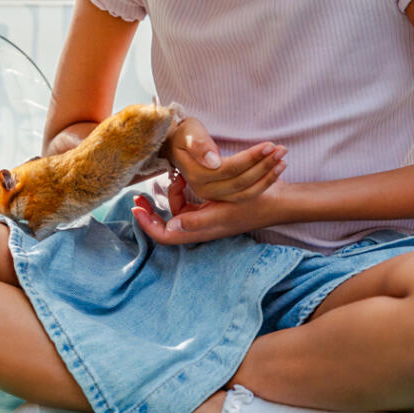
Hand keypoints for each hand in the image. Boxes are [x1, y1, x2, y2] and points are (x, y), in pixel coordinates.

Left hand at [131, 181, 285, 244]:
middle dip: (151, 211)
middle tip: (139, 197)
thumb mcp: (222, 212)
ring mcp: (205, 217)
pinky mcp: (211, 207)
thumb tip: (169, 226)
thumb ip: (196, 220)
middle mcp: (199, 227)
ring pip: (177, 210)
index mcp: (200, 231)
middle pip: (166, 224)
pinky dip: (182, 191)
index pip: (165, 236)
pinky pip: (189, 202)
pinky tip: (182, 177)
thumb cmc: (252, 207)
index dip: (148, 225)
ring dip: (169, 195)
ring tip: (172, 177)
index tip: (136, 209)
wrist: (277, 200)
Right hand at [164, 117, 286, 202]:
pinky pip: (245, 195)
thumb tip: (213, 161)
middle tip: (282, 150)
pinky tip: (276, 171)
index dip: (251, 159)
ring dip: (267, 177)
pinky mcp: (222, 196)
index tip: (269, 144)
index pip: (229, 169)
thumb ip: (199, 145)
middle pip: (240, 182)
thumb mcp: (188, 132)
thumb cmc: (185, 134)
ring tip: (283, 160)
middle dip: (264, 166)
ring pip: (245, 192)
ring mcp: (213, 195)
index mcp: (196, 174)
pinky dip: (263, 184)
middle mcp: (204, 189)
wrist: (177, 145)